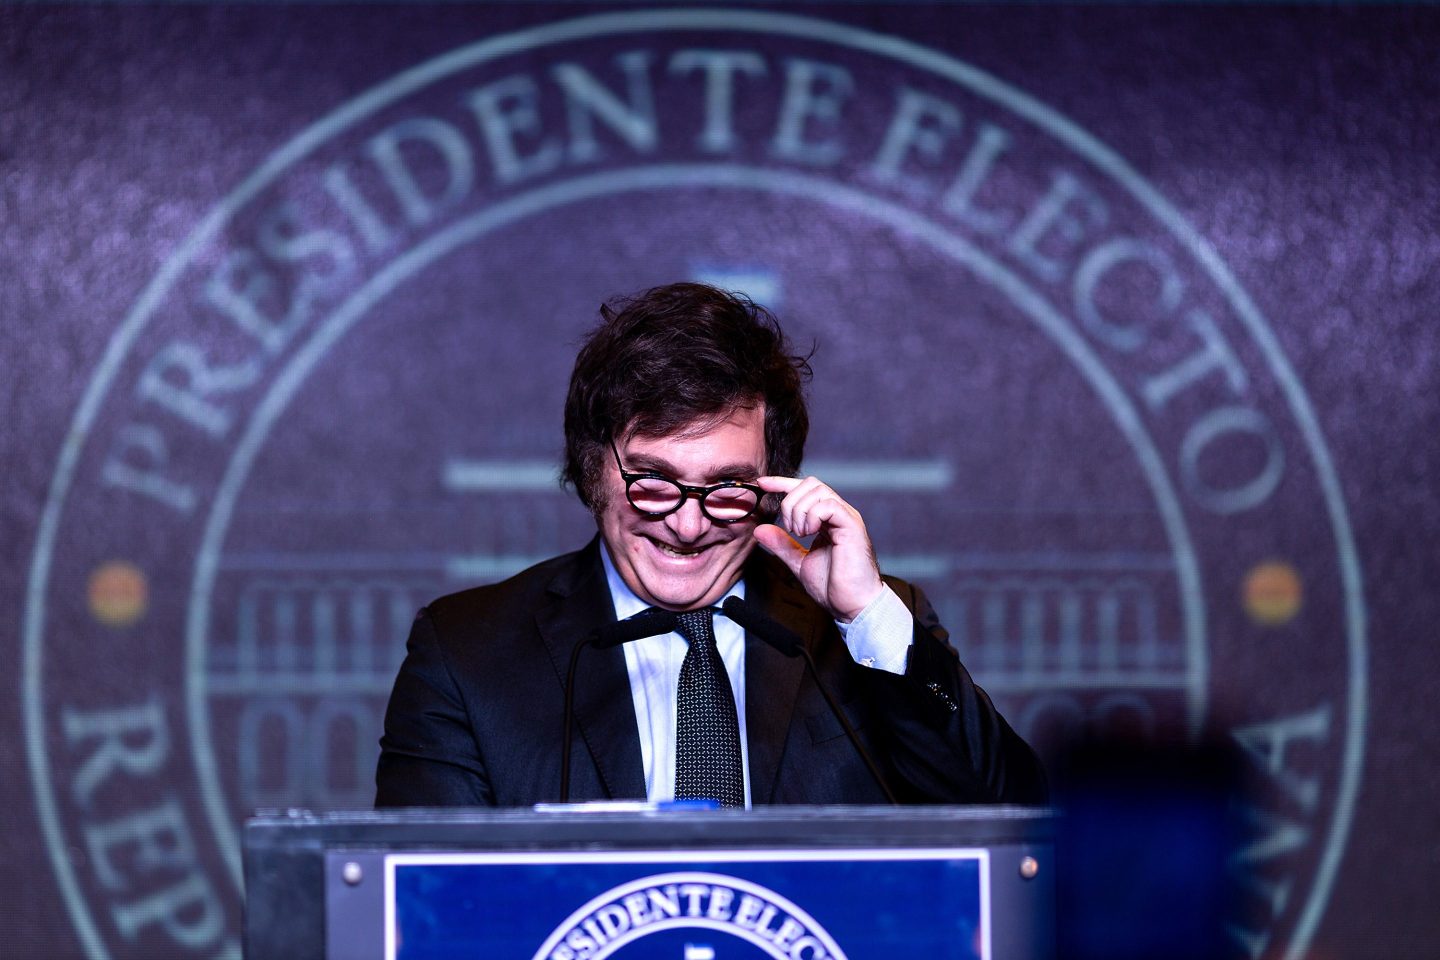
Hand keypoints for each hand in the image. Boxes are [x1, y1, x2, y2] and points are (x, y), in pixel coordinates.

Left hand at [752, 475, 883, 621]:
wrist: (852, 606)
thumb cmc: (833, 587)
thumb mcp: (799, 562)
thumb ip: (782, 544)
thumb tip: (760, 529)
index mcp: (828, 520)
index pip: (805, 489)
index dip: (782, 483)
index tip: (763, 484)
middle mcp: (839, 514)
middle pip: (810, 484)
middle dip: (790, 501)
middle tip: (790, 529)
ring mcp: (846, 518)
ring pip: (818, 490)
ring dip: (799, 511)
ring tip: (801, 535)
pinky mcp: (852, 526)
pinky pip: (828, 505)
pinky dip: (811, 516)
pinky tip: (810, 534)